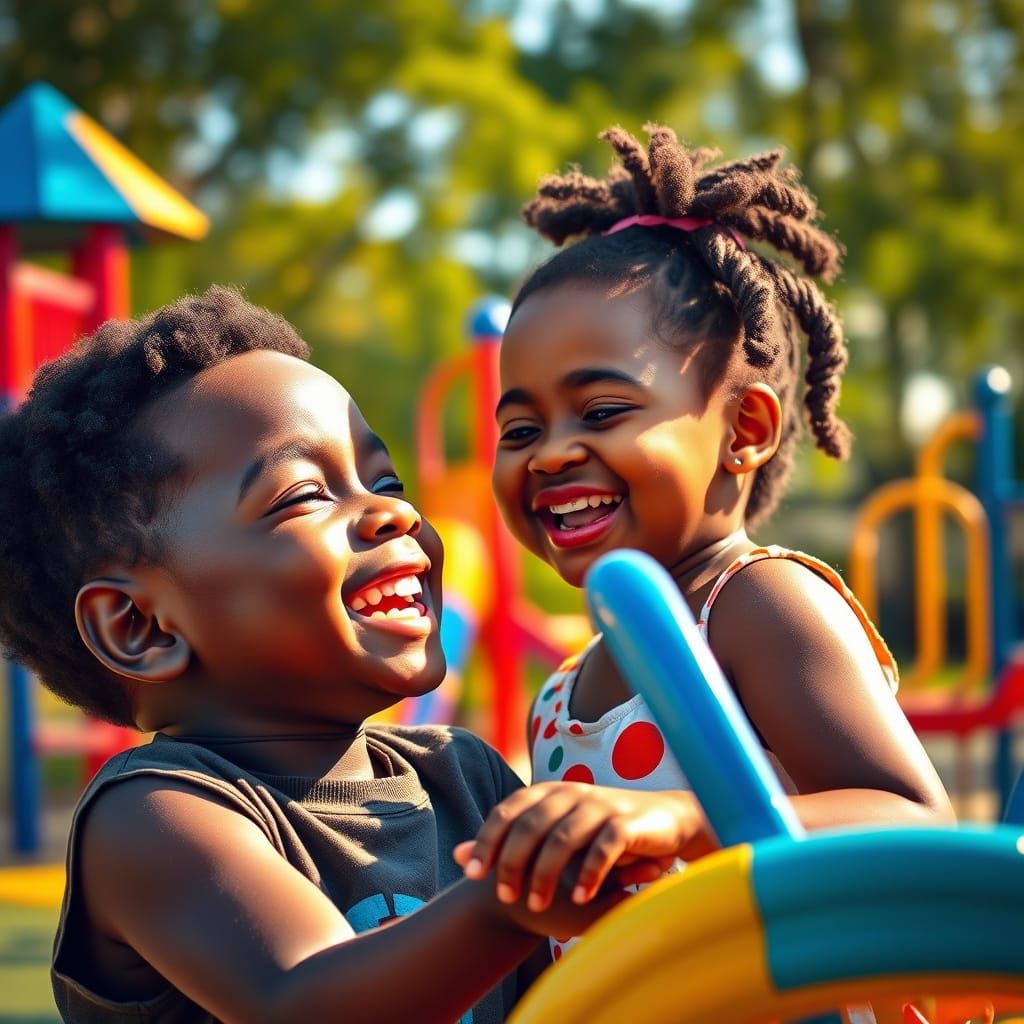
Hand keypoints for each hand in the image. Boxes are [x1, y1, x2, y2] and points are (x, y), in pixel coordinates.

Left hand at [453, 783, 715, 912]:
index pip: (507, 810)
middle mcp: (570, 793)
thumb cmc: (600, 832)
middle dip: (513, 861)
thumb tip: (457, 855)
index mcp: (548, 792)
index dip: (487, 839)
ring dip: (546, 873)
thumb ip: (510, 843)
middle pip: (531, 824)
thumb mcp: (553, 834)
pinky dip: (590, 873)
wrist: (665, 820)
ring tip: (536, 906)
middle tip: (505, 897)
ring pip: (563, 836)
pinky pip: (604, 847)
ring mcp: (599, 805)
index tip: (471, 874)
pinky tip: (579, 899)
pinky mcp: (627, 822)